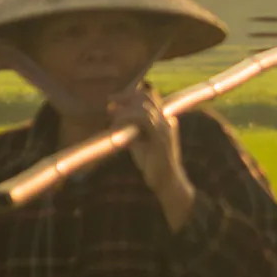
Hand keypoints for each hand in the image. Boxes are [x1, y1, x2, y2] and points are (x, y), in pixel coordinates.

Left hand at [114, 85, 195, 230]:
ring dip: (124, 110)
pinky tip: (117, 127)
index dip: (129, 94)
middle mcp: (166, 119)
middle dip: (125, 97)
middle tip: (110, 105)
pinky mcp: (161, 136)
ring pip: (143, 105)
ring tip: (112, 119)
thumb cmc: (151, 164)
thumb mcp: (138, 141)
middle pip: (146, 96)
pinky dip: (127, 119)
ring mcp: (165, 127)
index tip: (112, 100)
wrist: (166, 182)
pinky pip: (143, 118)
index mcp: (164, 119)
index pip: (148, 97)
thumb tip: (113, 114)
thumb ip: (130, 127)